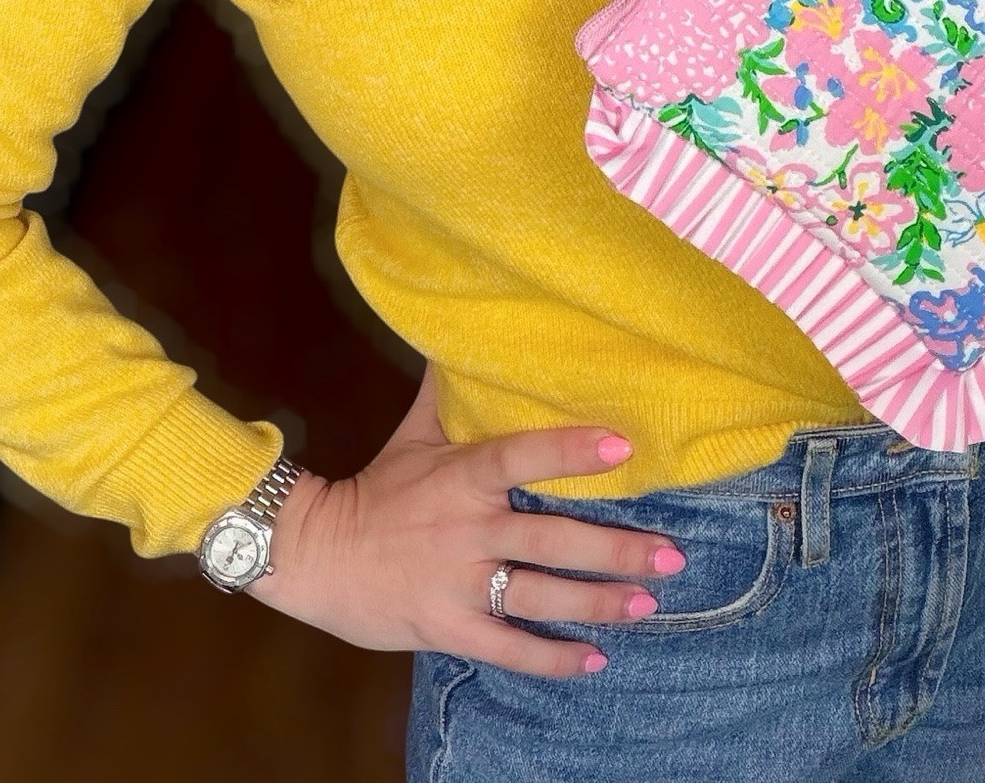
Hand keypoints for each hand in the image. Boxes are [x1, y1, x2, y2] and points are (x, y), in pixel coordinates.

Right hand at [247, 367, 685, 675]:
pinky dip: (551, 658)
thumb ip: (448, 389)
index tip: (624, 445)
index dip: (571, 450)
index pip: (521, 456)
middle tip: (671, 556)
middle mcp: (467, 530)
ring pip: (539, 595)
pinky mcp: (448, 627)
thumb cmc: (376, 488)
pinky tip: (595, 659)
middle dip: (615, 551)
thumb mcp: (413, 434)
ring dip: (598, 602)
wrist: (314, 555)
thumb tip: (466, 325)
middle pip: (550, 540)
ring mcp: (458, 583)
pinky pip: (508, 647)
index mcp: (462, 477)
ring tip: (648, 603)